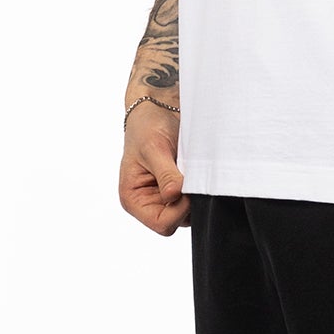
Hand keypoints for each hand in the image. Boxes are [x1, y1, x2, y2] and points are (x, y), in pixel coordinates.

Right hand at [120, 99, 188, 235]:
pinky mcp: (179, 190)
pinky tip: (196, 170)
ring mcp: (165, 199)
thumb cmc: (148, 127)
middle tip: (191, 176)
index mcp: (133, 199)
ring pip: (189, 214)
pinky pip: (195, 200)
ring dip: (195, 195)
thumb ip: (166, 175)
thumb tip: (176, 195)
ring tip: (191, 170)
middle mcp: (148, 203)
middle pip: (177, 222)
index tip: (186, 187)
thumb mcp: (154, 149)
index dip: (178, 211)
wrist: (158, 108)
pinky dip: (199, 189)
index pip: (161, 224)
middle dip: (188, 203)